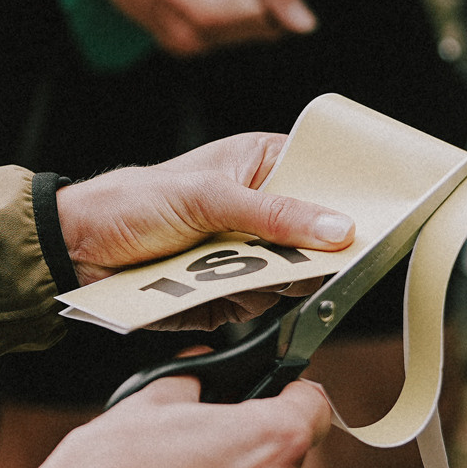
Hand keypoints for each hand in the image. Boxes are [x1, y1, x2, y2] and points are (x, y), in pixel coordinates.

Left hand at [56, 133, 353, 327]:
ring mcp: (252, 252)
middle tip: (330, 255)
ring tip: (247, 268)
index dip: (356, 193)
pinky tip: (224, 289)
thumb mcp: (206, 199)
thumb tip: (337, 227)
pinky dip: (250, 302)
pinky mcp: (235, 292)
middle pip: (321, 232)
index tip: (388, 211)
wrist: (78, 252)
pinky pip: (264, 303)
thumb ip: (274, 214)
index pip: (327, 173)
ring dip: (282, 279)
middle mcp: (264, 208)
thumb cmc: (134, 202)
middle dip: (322, 247)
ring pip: (298, 273)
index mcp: (263, 163)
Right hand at [68, 0, 315, 57]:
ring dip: (227, 7)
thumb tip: (304, 25)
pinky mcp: (167, 43)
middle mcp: (198, 38)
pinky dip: (207, 13)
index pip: (273, 22)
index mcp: (219, 11)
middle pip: (254, 32)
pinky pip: (209, 35)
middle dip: (247, 1)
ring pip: (232, 34)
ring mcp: (179, 44)